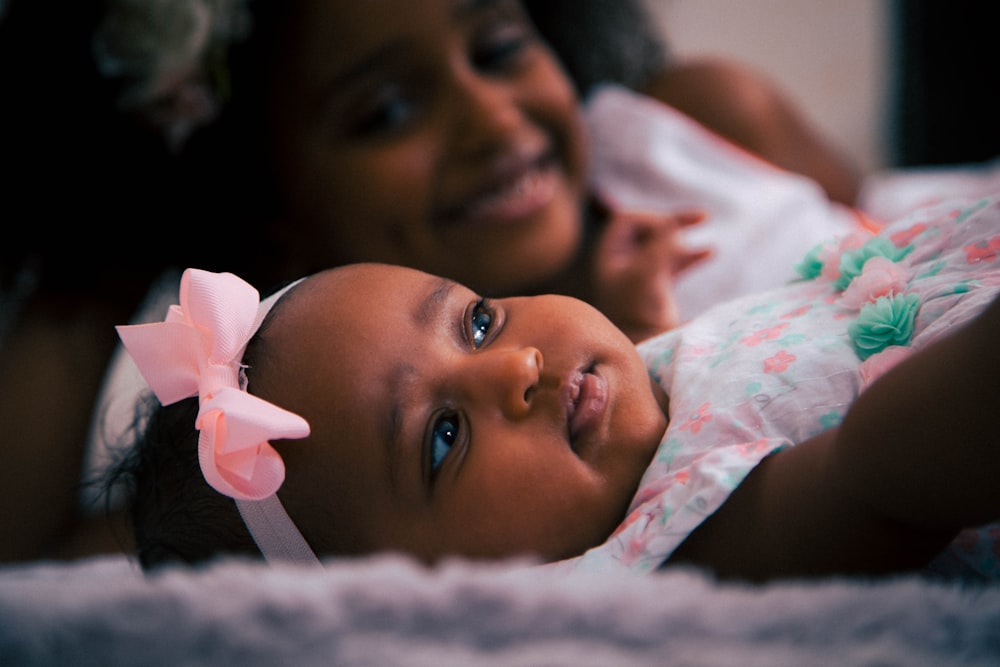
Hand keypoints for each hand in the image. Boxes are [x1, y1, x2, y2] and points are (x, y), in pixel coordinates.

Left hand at [592, 207, 711, 342]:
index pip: (627, 220)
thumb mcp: (646, 274)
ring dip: (684, 234)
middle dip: (671, 222)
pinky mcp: (659, 284)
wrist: (646, 346)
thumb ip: (659, 248)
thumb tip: (672, 225)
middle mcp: (623, 260)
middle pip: (648, 227)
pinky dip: (692, 254)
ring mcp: (642, 271)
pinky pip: (676, 261)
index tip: (669, 229)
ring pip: (664, 242)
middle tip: (698, 218)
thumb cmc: (638, 311)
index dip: (650, 219)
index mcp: (610, 254)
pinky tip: (710, 251)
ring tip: (705, 220)